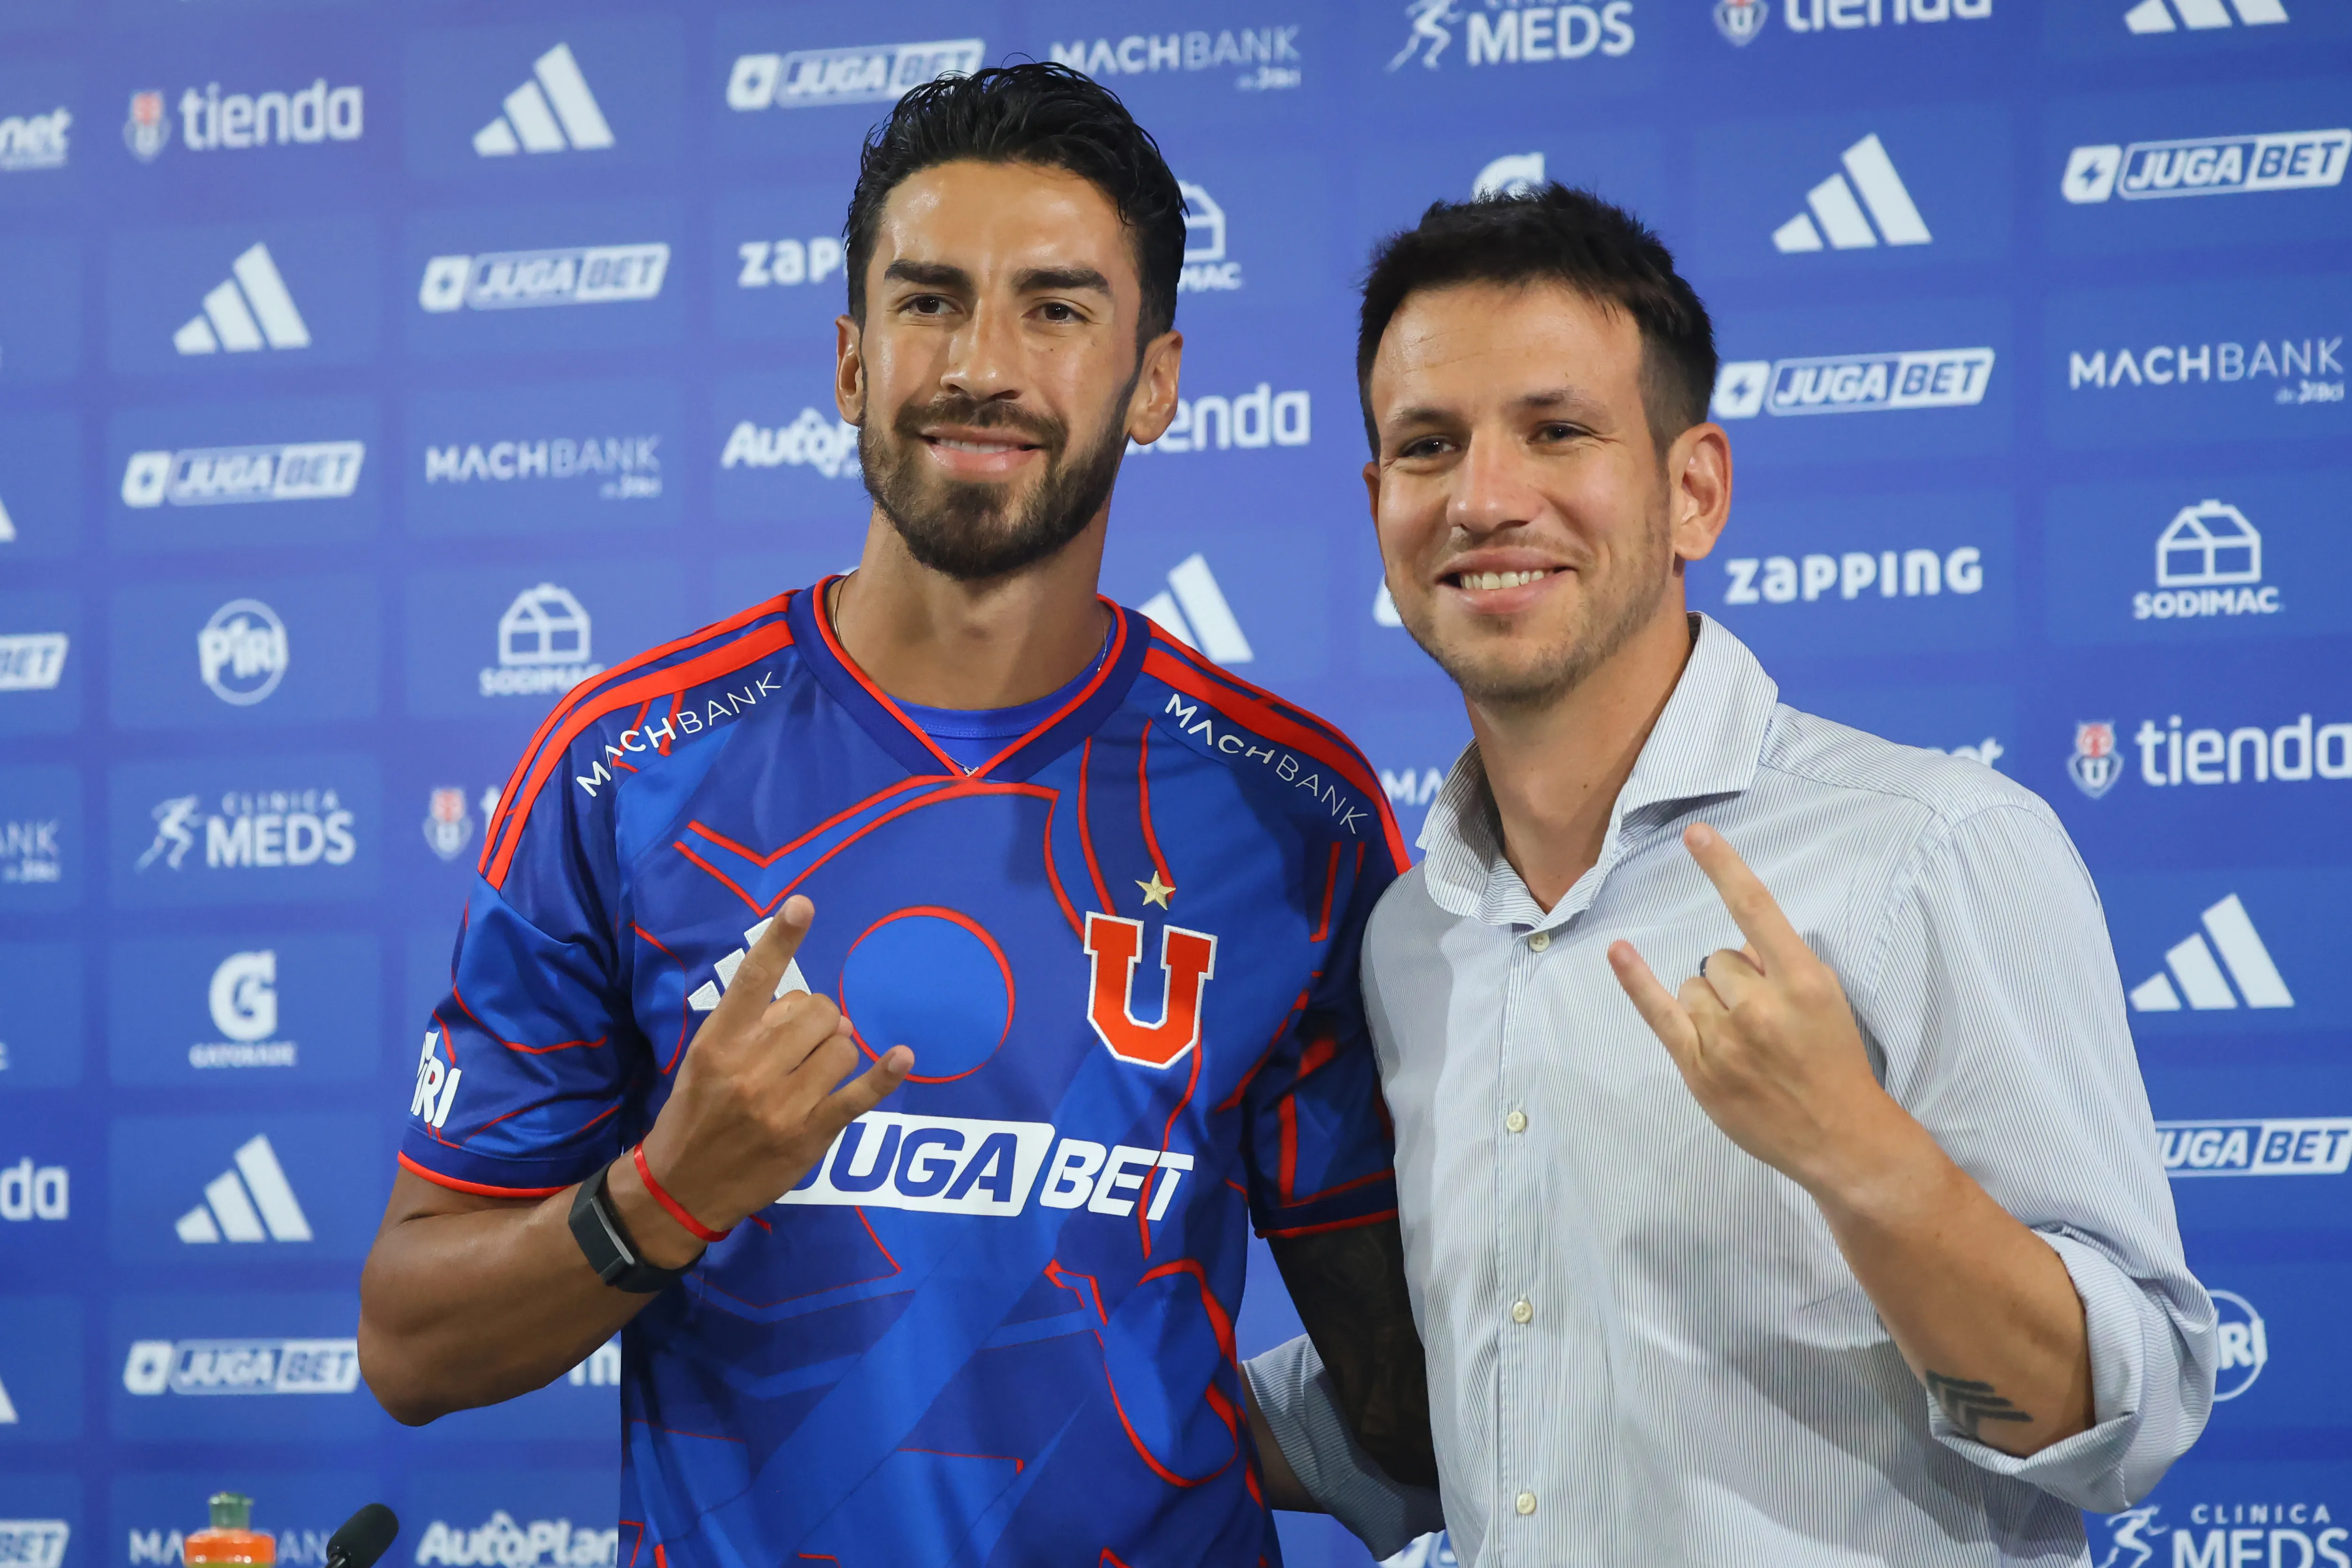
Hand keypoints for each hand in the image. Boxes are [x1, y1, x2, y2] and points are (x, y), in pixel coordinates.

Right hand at [628, 896, 911, 1241]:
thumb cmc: (696, 1113)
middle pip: (817, 1011)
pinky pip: (858, 1095)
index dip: (780, 940)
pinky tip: (902, 1057)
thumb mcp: (705, 1060)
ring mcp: (783, 1103)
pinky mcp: (810, 1134)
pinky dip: (884, 1075)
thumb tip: (814, 1009)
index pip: (754, 979)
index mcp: (719, 1041)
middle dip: (818, 1021)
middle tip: (799, 1046)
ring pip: (842, 1046)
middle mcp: (751, 1067)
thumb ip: (751, 1026)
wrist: (683, 1187)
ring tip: (813, 1072)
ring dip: (836, 1052)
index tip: (802, 904)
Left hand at [1606, 823, 1898, 1196]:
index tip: (1694, 833)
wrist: (1841, 1138)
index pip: (1755, 909)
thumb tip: (1736, 949)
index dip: (1722, 868)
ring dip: (1710, 1005)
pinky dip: (1635, 981)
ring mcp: (1725, 1039)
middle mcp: (1760, 1006)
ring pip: (1692, 986)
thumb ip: (1780, 966)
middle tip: (1763, 1022)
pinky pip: (1656, 1012)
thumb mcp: (1826, 1002)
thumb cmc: (1834, 1064)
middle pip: (1717, 959)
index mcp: (1802, 982)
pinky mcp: (1698, 1068)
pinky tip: (1619, 952)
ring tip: (1745, 1043)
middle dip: (1735, 981)